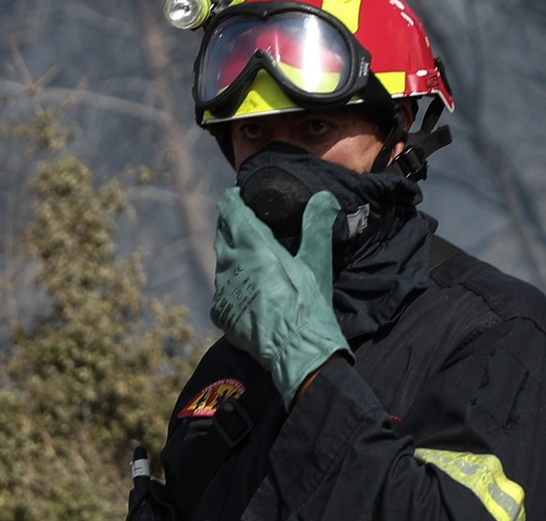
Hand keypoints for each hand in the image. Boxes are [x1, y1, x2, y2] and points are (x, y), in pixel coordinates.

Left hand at [210, 187, 352, 406]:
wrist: (296, 351)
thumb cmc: (308, 304)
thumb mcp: (317, 262)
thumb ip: (317, 225)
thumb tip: (324, 196)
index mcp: (254, 245)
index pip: (232, 212)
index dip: (232, 201)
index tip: (236, 195)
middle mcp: (233, 263)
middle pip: (223, 235)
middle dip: (230, 225)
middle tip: (242, 220)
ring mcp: (223, 290)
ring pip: (221, 262)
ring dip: (230, 254)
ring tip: (245, 254)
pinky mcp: (221, 312)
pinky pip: (221, 290)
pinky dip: (230, 284)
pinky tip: (244, 288)